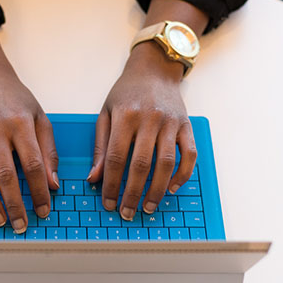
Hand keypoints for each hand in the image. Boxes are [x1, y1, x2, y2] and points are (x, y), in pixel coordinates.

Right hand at [0, 11, 58, 233]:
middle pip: (5, 174)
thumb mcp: (40, 118)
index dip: (39, 190)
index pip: (33, 164)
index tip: (44, 210)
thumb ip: (48, 150)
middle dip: (15, 203)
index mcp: (21, 124)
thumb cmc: (16, 99)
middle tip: (21, 224)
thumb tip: (53, 184)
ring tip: (0, 220)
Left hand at [87, 42, 196, 219]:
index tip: (108, 203)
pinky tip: (172, 188)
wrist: (154, 69)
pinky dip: (183, 174)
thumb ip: (100, 146)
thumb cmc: (126, 93)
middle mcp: (149, 119)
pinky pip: (189, 155)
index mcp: (125, 116)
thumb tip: (93, 178)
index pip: (115, 158)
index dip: (111, 184)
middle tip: (127, 212)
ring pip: (166, 163)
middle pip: (141, 164)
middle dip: (132, 193)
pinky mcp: (186, 126)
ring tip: (148, 207)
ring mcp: (171, 123)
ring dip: (157, 189)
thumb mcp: (106, 113)